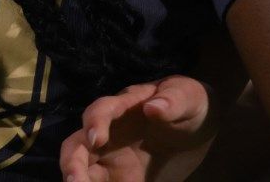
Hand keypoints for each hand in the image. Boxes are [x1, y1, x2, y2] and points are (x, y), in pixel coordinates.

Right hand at [61, 77, 216, 181]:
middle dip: (72, 163)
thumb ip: (173, 100)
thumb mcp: (188, 97)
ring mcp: (110, 157)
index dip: (95, 123)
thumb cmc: (189, 104)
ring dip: (78, 181)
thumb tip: (153, 106)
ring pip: (82, 171)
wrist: (197, 129)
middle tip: (76, 181)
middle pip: (77, 146)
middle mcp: (109, 133)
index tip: (97, 139)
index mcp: (124, 106)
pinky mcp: (117, 177)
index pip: (101, 110)